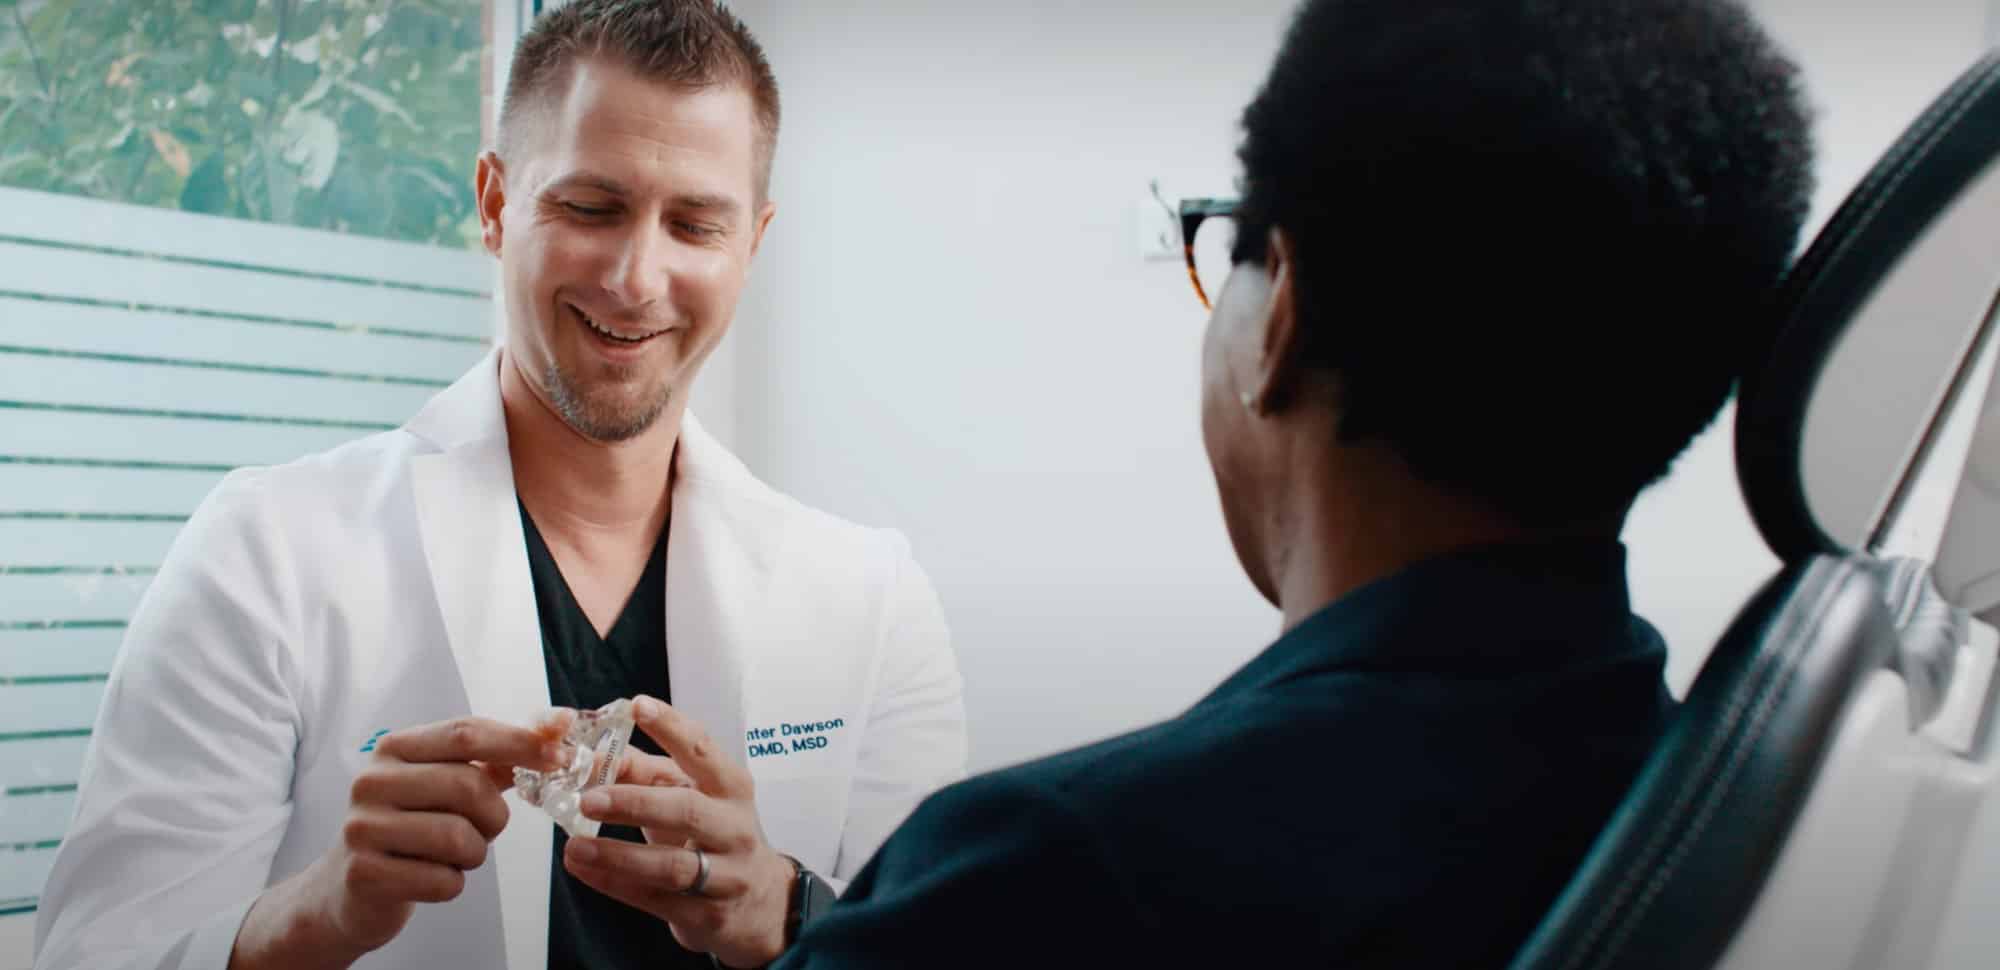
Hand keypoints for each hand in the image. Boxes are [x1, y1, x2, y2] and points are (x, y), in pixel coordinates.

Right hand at [230, 715, 569, 968]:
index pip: (467, 732)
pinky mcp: (363, 873)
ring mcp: (362, 827)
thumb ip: (501, 757)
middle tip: (485, 828)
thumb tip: (559, 725)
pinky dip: (453, 884)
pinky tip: (431, 877)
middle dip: (494, 815)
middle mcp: (371, 780)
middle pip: (468, 786)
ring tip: (456, 854)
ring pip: (458, 837)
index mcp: (396, 747)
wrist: (350, 887)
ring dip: (475, 853)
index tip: (560, 756)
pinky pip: (442, 881)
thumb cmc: (413, 825)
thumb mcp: (448, 782)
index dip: (520, 743)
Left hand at [562, 696, 796, 968]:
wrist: (760, 903)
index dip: (671, 727)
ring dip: (619, 855)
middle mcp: (735, 827)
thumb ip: (644, 774)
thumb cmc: (715, 835)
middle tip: (589, 799)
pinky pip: (657, 900)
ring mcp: (726, 874)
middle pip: (687, 810)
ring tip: (575, 846)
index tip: (637, 706)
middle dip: (635, 803)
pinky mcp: (708, 914)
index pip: (703, 749)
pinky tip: (584, 870)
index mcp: (731, 787)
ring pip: (673, 865)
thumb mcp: (691, 796)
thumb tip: (591, 755)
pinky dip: (616, 884)